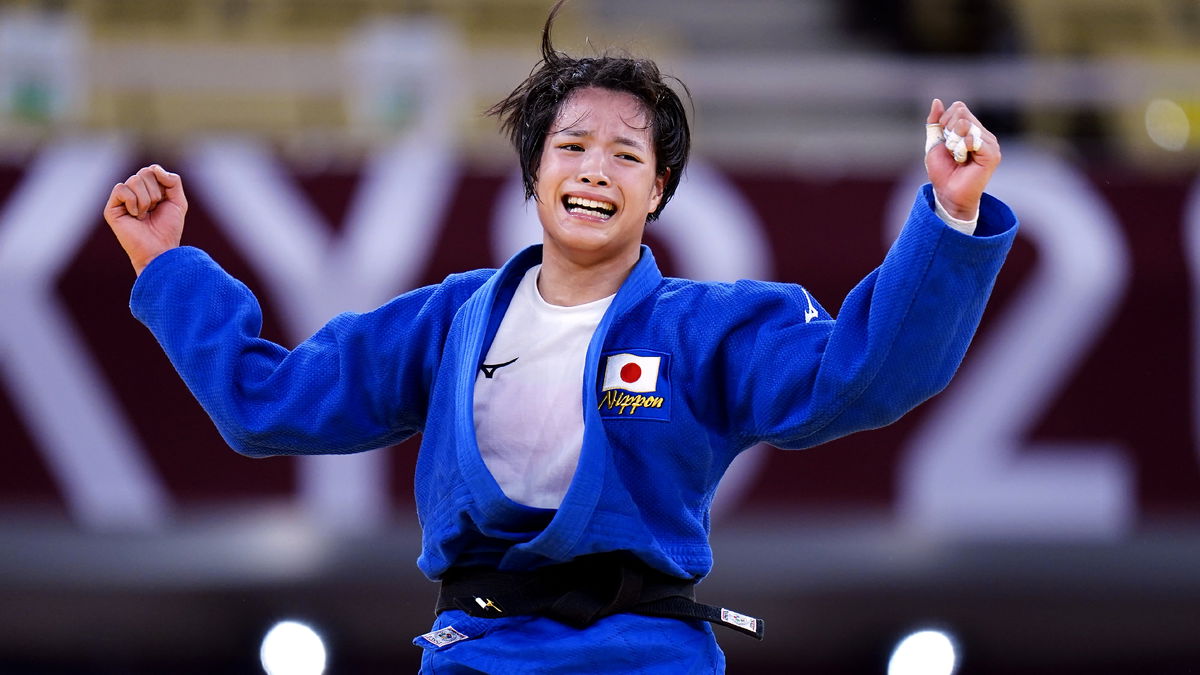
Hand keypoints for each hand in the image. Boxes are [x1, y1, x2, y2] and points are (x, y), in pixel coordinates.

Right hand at [104, 164, 187, 275]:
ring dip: (146, 200)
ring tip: (145, 215)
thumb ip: (172, 181)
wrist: (160, 249)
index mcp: (148, 190)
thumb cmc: (169, 229)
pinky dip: (133, 202)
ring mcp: (121, 200)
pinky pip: (121, 189)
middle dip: (156, 192)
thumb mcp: (178, 201)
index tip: (164, 201)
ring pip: (134, 180)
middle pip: (144, 173)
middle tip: (154, 210)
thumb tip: (154, 169)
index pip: (152, 170)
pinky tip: (135, 216)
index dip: (162, 183)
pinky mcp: (111, 208)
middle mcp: (133, 193)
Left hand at [924, 99, 1000, 220]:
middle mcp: (982, 133)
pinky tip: (964, 160)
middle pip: (962, 112)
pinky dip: (962, 148)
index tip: (945, 140)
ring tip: (958, 157)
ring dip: (953, 142)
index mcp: (971, 128)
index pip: (959, 107)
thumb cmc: (942, 171)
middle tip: (952, 150)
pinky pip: (973, 139)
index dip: (945, 121)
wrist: (947, 193)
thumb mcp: (934, 142)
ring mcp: (989, 142)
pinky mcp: (992, 154)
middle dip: (948, 131)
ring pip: (966, 124)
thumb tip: (937, 101)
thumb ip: (935, 122)